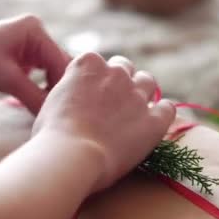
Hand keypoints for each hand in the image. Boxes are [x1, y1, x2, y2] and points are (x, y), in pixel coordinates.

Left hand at [0, 15, 70, 112]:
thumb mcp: (7, 79)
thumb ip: (36, 97)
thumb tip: (57, 116)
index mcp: (34, 30)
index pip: (62, 62)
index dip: (64, 88)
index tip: (64, 112)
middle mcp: (31, 36)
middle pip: (56, 69)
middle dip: (54, 92)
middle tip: (56, 116)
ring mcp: (22, 50)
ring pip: (44, 77)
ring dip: (42, 95)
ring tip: (43, 114)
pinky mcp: (12, 63)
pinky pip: (31, 81)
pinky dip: (30, 95)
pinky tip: (25, 108)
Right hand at [32, 53, 175, 190]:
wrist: (71, 156)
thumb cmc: (52, 135)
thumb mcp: (51, 103)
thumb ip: (67, 92)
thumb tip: (70, 100)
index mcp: (87, 64)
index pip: (97, 62)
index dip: (94, 79)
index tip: (90, 95)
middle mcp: (115, 73)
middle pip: (125, 67)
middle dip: (120, 82)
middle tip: (112, 104)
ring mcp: (137, 95)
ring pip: (148, 81)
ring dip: (142, 92)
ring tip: (133, 113)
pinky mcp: (154, 119)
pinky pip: (167, 108)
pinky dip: (161, 114)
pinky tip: (153, 125)